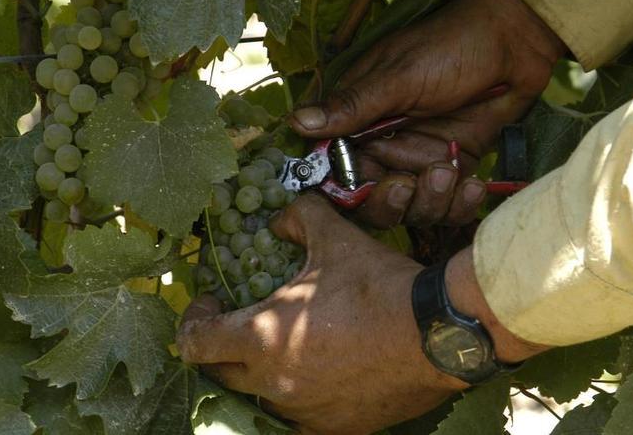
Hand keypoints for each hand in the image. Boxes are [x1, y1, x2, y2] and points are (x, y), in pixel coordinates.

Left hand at [176, 195, 546, 433]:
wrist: (439, 333)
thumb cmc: (378, 285)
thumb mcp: (335, 238)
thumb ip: (298, 219)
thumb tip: (279, 220)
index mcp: (262, 337)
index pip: (196, 341)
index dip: (193, 320)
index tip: (211, 303)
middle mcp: (274, 382)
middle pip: (219, 374)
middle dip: (220, 347)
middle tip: (238, 321)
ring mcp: (304, 410)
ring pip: (259, 396)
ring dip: (258, 371)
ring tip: (282, 345)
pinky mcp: (334, 426)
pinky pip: (298, 416)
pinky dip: (296, 394)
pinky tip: (316, 371)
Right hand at [291, 0, 565, 227]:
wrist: (514, 42)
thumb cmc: (450, 47)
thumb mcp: (398, 77)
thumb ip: (352, 106)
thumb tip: (296, 121)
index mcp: (357, 119)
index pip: (333, 166)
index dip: (342, 188)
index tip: (360, 191)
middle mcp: (382, 145)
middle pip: (369, 199)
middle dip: (388, 202)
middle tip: (407, 186)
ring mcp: (417, 160)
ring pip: (409, 208)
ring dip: (429, 201)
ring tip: (447, 173)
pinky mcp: (450, 170)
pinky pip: (446, 206)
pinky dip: (459, 203)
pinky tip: (473, 185)